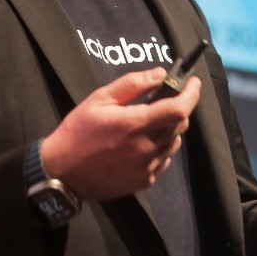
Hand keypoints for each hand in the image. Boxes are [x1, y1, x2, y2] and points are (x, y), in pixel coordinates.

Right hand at [40, 67, 201, 200]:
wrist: (62, 173)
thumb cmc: (78, 132)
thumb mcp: (99, 99)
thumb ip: (132, 84)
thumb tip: (160, 74)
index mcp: (135, 124)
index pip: (178, 108)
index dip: (192, 94)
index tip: (194, 82)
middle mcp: (145, 148)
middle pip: (179, 124)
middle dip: (178, 108)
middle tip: (162, 100)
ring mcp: (146, 167)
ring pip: (173, 143)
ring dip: (169, 128)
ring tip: (148, 122)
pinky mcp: (143, 181)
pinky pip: (163, 160)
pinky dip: (160, 147)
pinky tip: (141, 143)